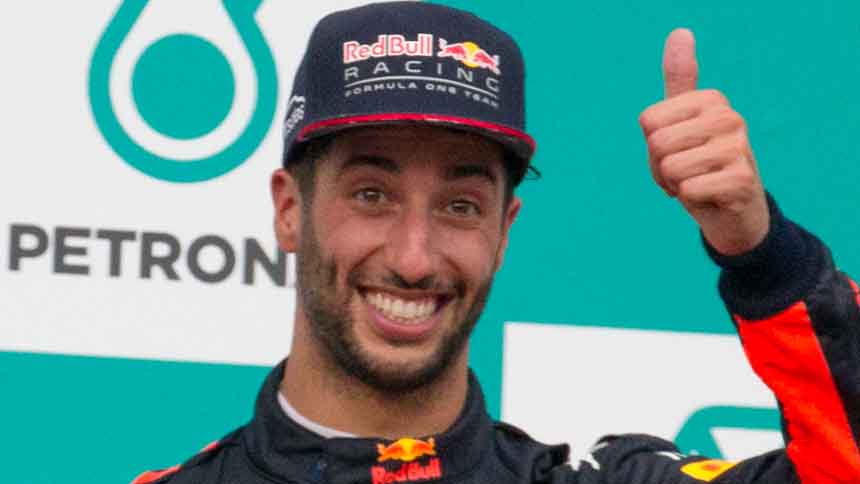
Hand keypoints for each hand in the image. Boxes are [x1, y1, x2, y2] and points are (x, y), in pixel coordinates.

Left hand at [639, 29, 769, 255]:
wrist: (734, 213)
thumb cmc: (700, 166)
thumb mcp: (683, 122)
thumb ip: (680, 80)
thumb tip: (680, 31)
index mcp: (710, 100)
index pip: (648, 122)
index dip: (651, 146)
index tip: (675, 153)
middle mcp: (728, 117)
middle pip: (657, 143)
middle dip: (660, 168)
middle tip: (684, 174)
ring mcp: (738, 147)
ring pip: (670, 166)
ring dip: (675, 185)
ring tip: (697, 184)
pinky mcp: (742, 179)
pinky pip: (688, 188)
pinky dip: (690, 200)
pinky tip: (709, 198)